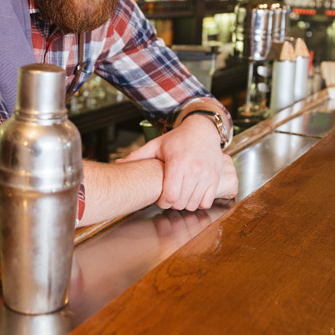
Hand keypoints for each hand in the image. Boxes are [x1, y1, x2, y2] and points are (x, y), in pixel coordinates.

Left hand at [119, 114, 233, 209]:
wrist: (203, 130)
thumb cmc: (178, 138)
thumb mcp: (156, 145)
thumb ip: (137, 156)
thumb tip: (118, 164)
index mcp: (178, 163)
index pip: (170, 196)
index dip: (163, 202)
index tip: (161, 198)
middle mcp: (194, 170)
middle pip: (180, 203)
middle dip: (172, 204)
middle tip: (169, 196)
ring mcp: (207, 175)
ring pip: (193, 204)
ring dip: (185, 204)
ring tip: (180, 195)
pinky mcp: (215, 178)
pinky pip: (206, 202)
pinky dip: (198, 202)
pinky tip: (192, 194)